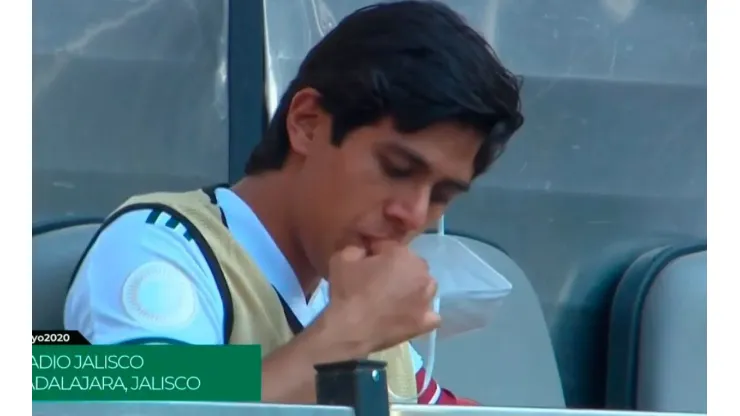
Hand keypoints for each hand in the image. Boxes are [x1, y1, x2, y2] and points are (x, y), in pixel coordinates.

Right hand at [320, 241, 439, 353]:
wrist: (350, 329)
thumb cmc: (347, 291)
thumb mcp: (342, 257)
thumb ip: (358, 247)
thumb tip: (365, 249)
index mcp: (403, 255)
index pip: (391, 247)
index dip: (377, 254)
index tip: (366, 263)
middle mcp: (421, 274)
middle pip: (412, 265)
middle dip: (398, 269)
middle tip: (378, 282)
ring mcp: (426, 300)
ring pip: (425, 287)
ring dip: (414, 288)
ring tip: (394, 299)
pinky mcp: (425, 322)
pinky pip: (431, 314)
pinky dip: (422, 313)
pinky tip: (409, 316)